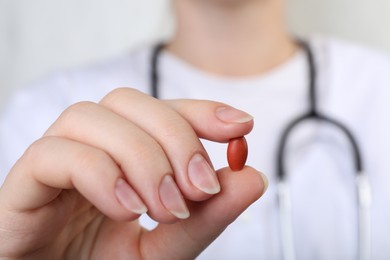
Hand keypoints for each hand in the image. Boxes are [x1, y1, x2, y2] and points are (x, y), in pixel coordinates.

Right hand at [0, 88, 266, 258]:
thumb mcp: (167, 244)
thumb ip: (207, 216)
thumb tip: (253, 177)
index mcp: (122, 153)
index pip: (161, 108)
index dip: (201, 109)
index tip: (241, 126)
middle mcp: (89, 145)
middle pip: (128, 101)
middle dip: (175, 137)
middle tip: (199, 188)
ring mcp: (55, 158)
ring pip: (92, 116)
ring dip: (141, 157)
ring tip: (165, 207)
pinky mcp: (24, 182)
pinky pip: (55, 153)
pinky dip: (101, 174)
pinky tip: (126, 208)